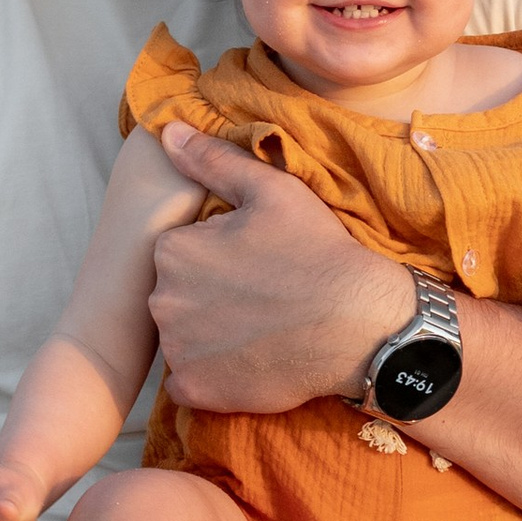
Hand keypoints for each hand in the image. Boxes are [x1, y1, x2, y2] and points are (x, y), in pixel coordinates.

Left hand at [151, 128, 410, 412]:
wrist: (358, 324)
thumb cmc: (317, 252)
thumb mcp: (271, 190)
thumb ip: (212, 160)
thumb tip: (168, 130)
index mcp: (173, 249)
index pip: (178, 252)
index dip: (216, 256)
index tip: (252, 264)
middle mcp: (163, 300)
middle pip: (175, 295)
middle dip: (206, 295)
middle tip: (259, 297)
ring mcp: (179, 350)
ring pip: (181, 338)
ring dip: (208, 335)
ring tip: (258, 329)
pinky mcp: (197, 390)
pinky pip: (190, 382)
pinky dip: (211, 376)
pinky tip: (249, 361)